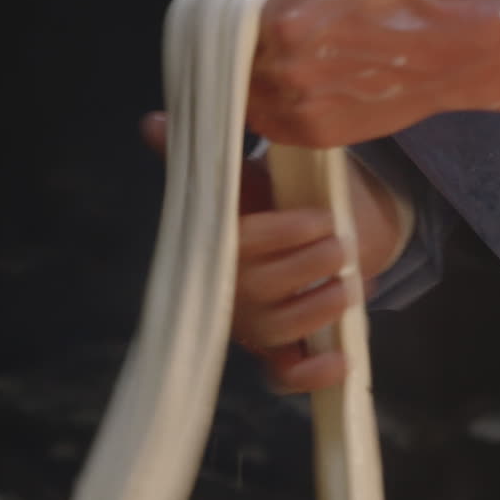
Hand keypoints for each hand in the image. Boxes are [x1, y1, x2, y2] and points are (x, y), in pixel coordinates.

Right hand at [141, 111, 405, 392]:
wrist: (305, 241)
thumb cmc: (269, 209)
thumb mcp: (244, 180)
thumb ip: (206, 156)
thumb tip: (150, 121)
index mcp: (221, 246)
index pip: (241, 243)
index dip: (281, 234)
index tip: (320, 218)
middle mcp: (228, 291)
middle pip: (259, 291)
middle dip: (307, 267)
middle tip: (342, 245)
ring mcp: (252, 327)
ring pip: (276, 332)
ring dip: (318, 310)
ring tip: (349, 286)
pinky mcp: (275, 355)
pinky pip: (284, 378)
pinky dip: (312, 376)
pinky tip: (343, 360)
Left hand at [249, 0, 499, 147]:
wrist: (450, 47)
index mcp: (282, 20)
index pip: (234, 30)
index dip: (244, 28)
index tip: (256, 27)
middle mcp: (286, 68)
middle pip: (241, 67)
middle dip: (254, 57)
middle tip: (273, 50)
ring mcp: (302, 107)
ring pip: (254, 100)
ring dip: (261, 88)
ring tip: (281, 76)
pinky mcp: (320, 135)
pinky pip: (274, 129)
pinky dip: (276, 114)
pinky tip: (291, 98)